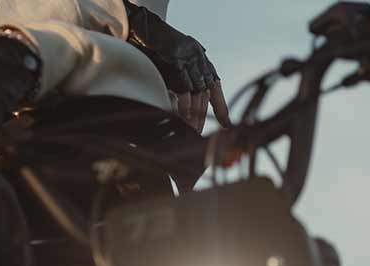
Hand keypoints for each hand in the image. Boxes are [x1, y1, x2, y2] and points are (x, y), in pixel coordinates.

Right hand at [126, 2, 230, 131]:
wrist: (143, 26)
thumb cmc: (154, 49)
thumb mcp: (172, 64)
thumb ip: (181, 81)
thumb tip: (184, 105)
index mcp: (199, 58)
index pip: (214, 85)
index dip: (220, 106)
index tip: (226, 124)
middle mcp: (198, 57)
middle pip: (205, 92)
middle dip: (203, 116)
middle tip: (197, 135)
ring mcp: (188, 58)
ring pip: (196, 92)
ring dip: (193, 114)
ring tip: (189, 131)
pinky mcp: (176, 60)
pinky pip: (183, 88)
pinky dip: (182, 105)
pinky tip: (180, 117)